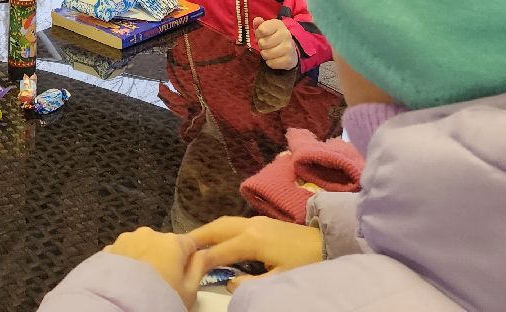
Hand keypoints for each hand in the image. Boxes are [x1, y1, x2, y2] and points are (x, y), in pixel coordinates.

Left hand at [105, 227, 203, 308]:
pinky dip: (127, 262)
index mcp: (172, 241)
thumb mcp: (189, 290)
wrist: (120, 306)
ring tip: (142, 282)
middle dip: (165, 258)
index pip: (189, 243)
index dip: (189, 259)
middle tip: (163, 283)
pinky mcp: (109, 248)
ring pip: (142, 246)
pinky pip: (124, 252)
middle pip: (164, 244)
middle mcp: (149, 233)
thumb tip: (205, 254)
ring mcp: (127, 238)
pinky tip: (126, 279)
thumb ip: (200, 267)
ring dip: (145, 258)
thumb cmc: (161, 298)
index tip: (185, 275)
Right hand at [189, 216, 321, 289]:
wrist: (327, 244)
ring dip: (206, 231)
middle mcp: (250, 225)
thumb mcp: (280, 278)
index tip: (185, 266)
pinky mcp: (261, 222)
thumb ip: (252, 283)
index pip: (219, 251)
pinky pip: (231, 223)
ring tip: (192, 242)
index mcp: (252, 240)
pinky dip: (218, 230)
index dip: (201, 259)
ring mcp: (255, 221)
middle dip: (197, 237)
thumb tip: (230, 283)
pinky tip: (215, 239)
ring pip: (223, 223)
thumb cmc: (304, 262)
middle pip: (216, 228)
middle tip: (178, 247)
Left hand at [253, 17, 297, 69]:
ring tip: (270, 51)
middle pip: (263, 43)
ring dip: (265, 54)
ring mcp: (289, 48)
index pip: (261, 30)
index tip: (262, 35)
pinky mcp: (289, 60)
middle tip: (266, 44)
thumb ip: (259, 24)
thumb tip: (257, 20)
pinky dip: (270, 62)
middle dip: (261, 45)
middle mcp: (286, 34)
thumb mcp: (266, 28)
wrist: (290, 49)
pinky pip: (271, 63)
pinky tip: (274, 58)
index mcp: (278, 25)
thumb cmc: (274, 37)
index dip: (258, 34)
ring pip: (266, 54)